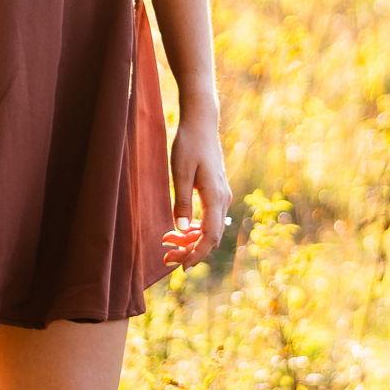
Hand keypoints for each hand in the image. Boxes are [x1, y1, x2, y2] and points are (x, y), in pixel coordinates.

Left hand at [162, 103, 231, 270]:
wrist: (201, 123)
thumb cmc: (189, 144)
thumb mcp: (180, 172)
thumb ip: (182, 201)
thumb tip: (183, 230)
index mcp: (215, 196)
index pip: (210, 236)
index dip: (197, 254)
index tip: (182, 266)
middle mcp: (223, 199)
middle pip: (210, 237)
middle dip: (190, 251)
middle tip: (167, 259)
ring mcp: (221, 196)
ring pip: (209, 229)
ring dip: (190, 240)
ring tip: (166, 244)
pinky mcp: (215, 192)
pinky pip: (208, 218)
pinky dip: (194, 229)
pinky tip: (177, 231)